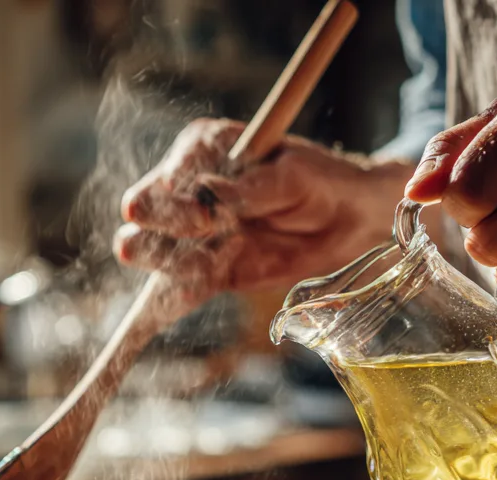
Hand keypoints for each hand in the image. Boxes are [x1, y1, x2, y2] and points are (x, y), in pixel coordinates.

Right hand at [114, 118, 405, 306]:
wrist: (347, 221)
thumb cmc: (320, 182)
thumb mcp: (291, 177)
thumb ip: (249, 189)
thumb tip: (208, 193)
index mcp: (205, 151)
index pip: (171, 172)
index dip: (179, 194)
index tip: (206, 215)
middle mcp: (189, 192)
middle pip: (149, 212)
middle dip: (163, 229)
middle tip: (203, 233)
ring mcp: (195, 235)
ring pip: (157, 252)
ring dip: (171, 264)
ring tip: (212, 260)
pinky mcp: (209, 272)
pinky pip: (181, 291)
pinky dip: (172, 302)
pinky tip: (168, 312)